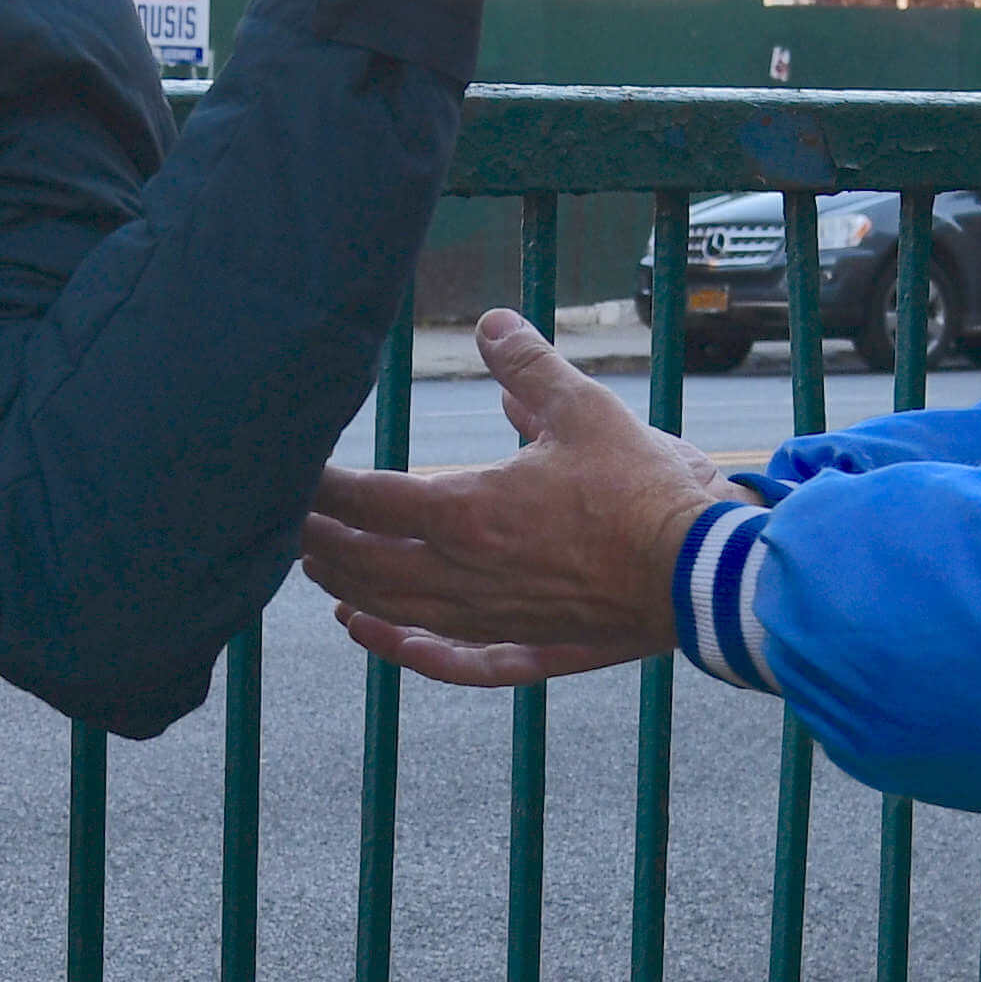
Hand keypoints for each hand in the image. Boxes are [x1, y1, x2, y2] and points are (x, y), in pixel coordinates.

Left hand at [301, 308, 718, 689]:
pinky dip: (401, 648)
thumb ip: (526, 363)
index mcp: (467, 513)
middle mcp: (464, 574)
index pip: (366, 501)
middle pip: (362, 562)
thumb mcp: (581, 406)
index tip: (287, 471)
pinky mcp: (526, 647)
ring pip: (393, 608)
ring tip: (313, 565)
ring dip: (345, 585)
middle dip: (316, 538)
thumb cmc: (642, 487)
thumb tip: (490, 322)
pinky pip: (450, 659)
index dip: (319, 487)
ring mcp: (490, 618)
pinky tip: (371, 633)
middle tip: (280, 518)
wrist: (700, 570)